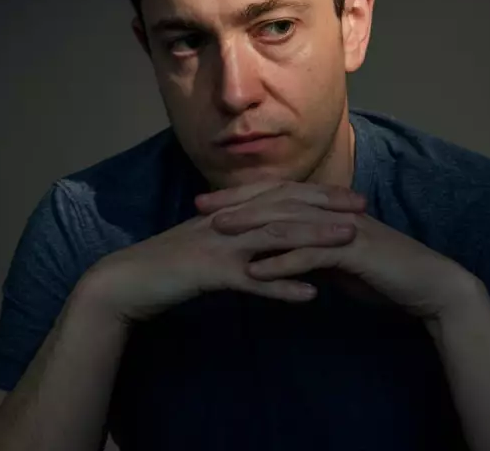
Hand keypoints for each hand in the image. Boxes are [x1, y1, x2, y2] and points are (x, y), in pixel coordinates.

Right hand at [78, 180, 367, 324]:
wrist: (125, 281)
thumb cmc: (167, 265)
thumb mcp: (209, 244)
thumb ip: (240, 239)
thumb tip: (271, 244)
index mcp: (230, 212)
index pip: (281, 195)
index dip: (318, 194)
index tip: (351, 197)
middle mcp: (229, 221)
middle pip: (285, 208)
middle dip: (327, 207)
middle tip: (364, 209)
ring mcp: (219, 246)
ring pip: (275, 237)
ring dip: (315, 239)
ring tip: (350, 242)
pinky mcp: (208, 274)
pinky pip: (251, 281)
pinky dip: (282, 287)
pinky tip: (310, 296)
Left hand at [199, 180, 478, 321]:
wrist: (429, 286)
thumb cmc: (386, 274)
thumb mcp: (341, 261)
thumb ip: (314, 252)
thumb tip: (286, 254)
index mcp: (328, 210)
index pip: (278, 196)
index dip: (242, 197)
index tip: (209, 204)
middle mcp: (332, 212)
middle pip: (277, 200)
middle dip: (237, 204)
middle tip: (200, 209)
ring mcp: (344, 228)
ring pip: (290, 222)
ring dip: (252, 228)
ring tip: (218, 235)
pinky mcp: (355, 251)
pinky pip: (312, 255)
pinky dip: (282, 263)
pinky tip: (256, 273)